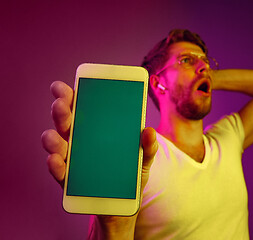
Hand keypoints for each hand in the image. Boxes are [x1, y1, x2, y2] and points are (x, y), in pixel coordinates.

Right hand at [41, 81, 157, 238]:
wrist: (124, 206)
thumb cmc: (130, 176)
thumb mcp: (143, 159)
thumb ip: (148, 147)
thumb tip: (148, 131)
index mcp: (96, 131)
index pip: (81, 109)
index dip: (71, 97)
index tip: (66, 87)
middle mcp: (80, 142)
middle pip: (67, 123)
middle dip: (61, 111)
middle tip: (62, 104)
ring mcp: (73, 161)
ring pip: (57, 145)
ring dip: (52, 139)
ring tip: (55, 135)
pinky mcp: (71, 182)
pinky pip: (60, 172)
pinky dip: (56, 166)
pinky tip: (56, 160)